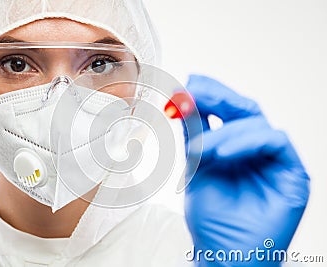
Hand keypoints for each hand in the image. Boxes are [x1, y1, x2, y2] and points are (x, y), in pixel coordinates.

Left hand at [183, 75, 309, 265]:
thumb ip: (194, 134)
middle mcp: (255, 150)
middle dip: (219, 98)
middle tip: (195, 90)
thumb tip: (183, 98)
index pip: (227, 111)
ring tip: (200, 150)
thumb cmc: (211, 217)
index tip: (188, 82)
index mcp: (234, 148)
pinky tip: (222, 154)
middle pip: (245, 110)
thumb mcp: (196, 167)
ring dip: (225, 130)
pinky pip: (275, 141)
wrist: (223, 254)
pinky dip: (247, 141)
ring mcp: (274, 160)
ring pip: (257, 124)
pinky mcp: (292, 173)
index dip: (211, 93)